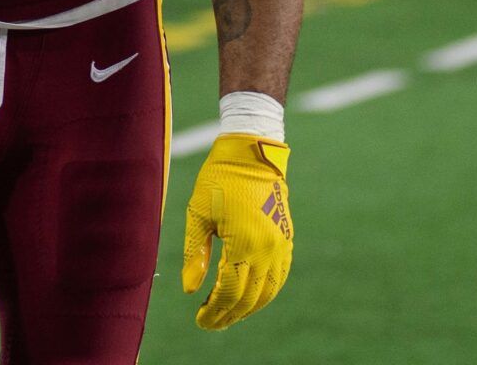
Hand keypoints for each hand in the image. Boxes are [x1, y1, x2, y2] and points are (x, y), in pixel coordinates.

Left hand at [182, 135, 292, 329]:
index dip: (214, 310)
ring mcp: (281, 246)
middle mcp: (267, 250)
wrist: (252, 153)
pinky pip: (280, 277)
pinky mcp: (287, 240)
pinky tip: (251, 297)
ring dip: (248, 308)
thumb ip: (194, 253)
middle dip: (228, 315)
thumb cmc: (219, 180)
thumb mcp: (198, 214)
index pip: (229, 291)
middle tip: (210, 323)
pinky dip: (266, 293)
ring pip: (268, 292)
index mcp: (244, 244)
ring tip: (228, 315)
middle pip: (249, 298)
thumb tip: (190, 290)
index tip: (200, 319)